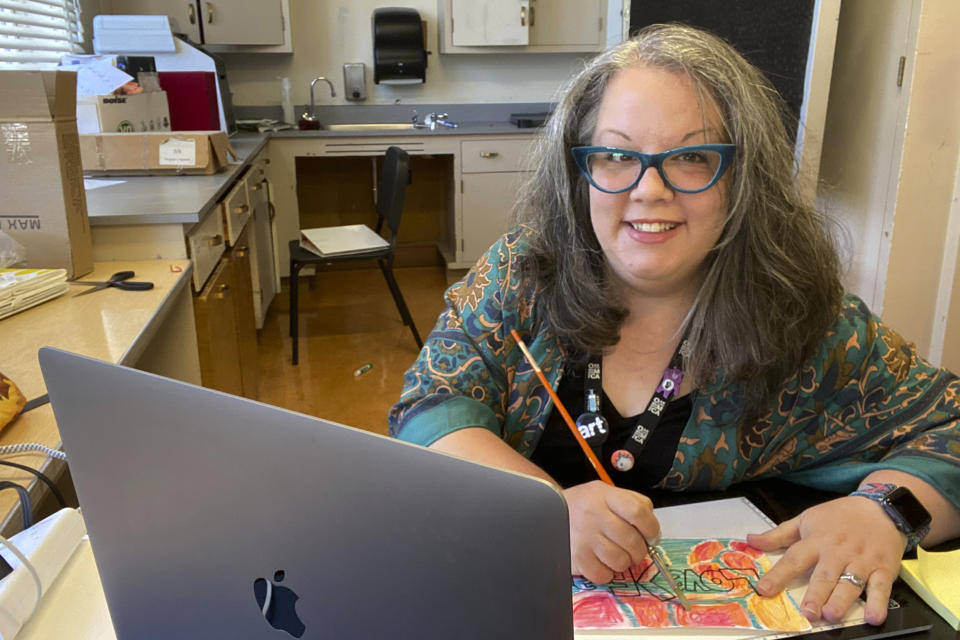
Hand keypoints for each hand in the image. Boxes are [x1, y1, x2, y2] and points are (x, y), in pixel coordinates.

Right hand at [562, 480, 659, 583]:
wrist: (547, 511)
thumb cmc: (583, 504)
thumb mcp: (605, 493)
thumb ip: (633, 503)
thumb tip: (653, 532)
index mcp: (604, 496)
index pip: (637, 511)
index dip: (651, 527)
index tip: (651, 534)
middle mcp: (593, 515)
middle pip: (631, 540)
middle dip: (639, 550)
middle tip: (634, 550)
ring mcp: (584, 537)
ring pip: (620, 561)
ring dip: (623, 562)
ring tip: (616, 554)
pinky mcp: (576, 557)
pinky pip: (603, 574)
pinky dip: (607, 573)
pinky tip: (601, 562)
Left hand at [747, 496, 906, 624]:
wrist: (881, 507)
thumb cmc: (840, 516)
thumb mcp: (806, 519)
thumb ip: (778, 534)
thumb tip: (751, 540)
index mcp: (816, 540)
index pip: (793, 558)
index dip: (778, 575)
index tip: (764, 590)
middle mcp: (837, 552)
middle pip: (824, 574)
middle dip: (816, 594)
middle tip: (807, 612)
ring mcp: (861, 561)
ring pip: (850, 582)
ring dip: (841, 599)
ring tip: (831, 615)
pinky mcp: (883, 568)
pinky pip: (881, 587)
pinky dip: (878, 602)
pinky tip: (874, 617)